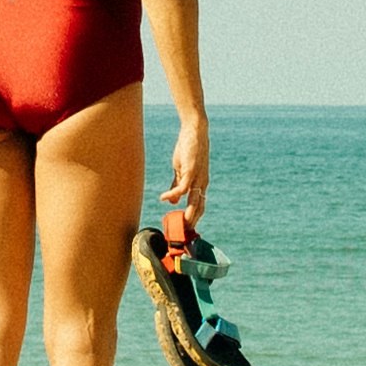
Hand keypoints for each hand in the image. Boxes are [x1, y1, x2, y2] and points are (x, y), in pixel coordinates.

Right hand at [156, 118, 210, 232]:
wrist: (194, 131)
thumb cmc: (188, 149)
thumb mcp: (182, 170)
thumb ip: (177, 185)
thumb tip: (172, 202)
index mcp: (200, 184)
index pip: (199, 207)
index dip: (193, 219)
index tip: (186, 231)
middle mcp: (202, 183)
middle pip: (199, 208)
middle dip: (191, 222)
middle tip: (183, 234)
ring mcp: (198, 177)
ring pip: (194, 201)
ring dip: (187, 214)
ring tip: (179, 224)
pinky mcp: (191, 170)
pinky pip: (182, 187)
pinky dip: (172, 194)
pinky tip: (163, 198)